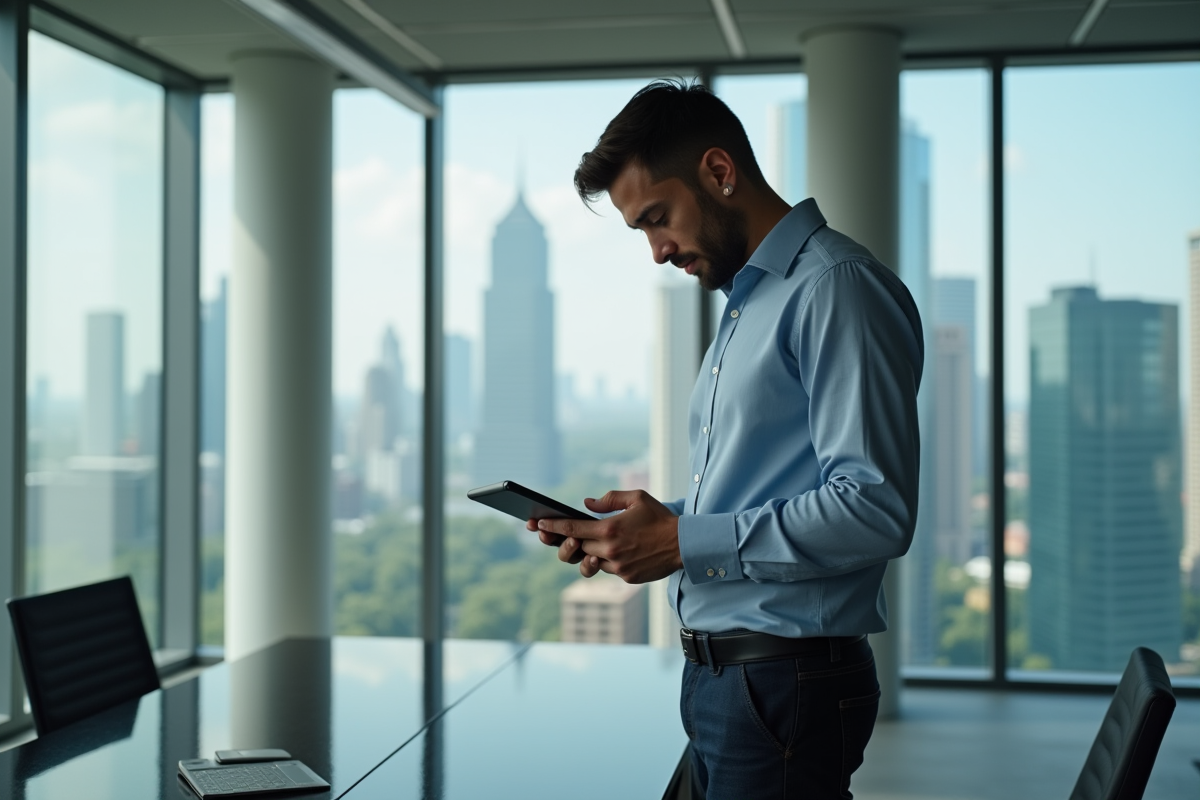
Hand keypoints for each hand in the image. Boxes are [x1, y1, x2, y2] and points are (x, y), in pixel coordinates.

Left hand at [530, 490, 681, 582]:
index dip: (552, 528)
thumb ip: (609, 499)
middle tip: (559, 535)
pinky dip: (608, 561)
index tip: (538, 525)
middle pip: (577, 548)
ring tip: (593, 545)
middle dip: (568, 542)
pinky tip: (621, 551)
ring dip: (589, 553)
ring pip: (590, 562)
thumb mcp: (636, 498)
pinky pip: (608, 570)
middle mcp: (610, 550)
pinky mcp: (627, 577)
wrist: (683, 544)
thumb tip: (586, 505)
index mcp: (609, 529)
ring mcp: (618, 566)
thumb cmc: (659, 518)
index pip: (572, 529)